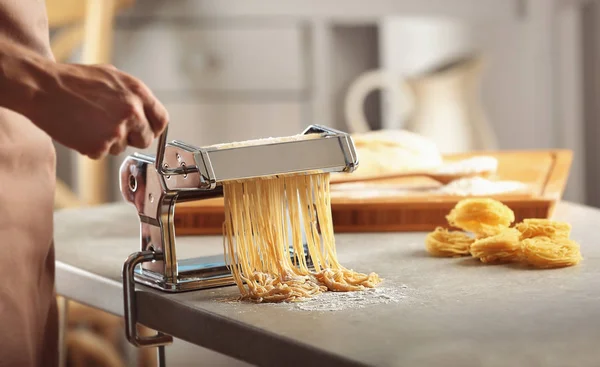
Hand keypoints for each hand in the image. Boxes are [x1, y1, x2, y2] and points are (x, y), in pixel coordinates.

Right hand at [32, 63, 167, 158]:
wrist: (42, 87)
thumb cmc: (73, 80)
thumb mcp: (112, 76)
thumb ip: (133, 95)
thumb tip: (145, 111)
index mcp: (138, 93)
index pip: (162, 120)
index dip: (153, 128)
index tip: (146, 131)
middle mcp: (132, 112)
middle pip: (146, 139)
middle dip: (132, 138)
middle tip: (113, 130)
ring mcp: (117, 131)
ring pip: (122, 148)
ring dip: (109, 141)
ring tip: (88, 122)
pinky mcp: (99, 146)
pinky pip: (102, 154)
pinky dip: (91, 146)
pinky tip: (79, 130)